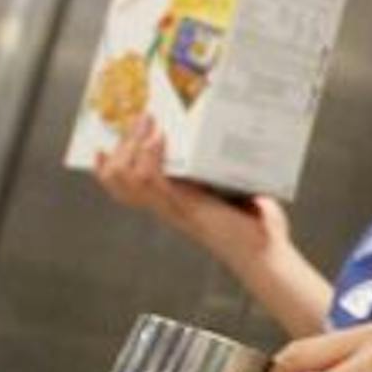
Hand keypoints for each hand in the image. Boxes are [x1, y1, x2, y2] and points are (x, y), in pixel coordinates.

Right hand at [92, 115, 292, 269]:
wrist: (267, 253)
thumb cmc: (256, 226)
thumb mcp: (234, 189)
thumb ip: (226, 170)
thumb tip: (233, 136)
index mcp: (170, 202)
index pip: (122, 187)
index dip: (106, 166)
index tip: (104, 142)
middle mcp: (164, 206)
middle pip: (116, 178)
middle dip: (122, 143)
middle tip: (142, 117)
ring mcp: (172, 207)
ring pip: (126, 177)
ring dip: (135, 143)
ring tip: (151, 121)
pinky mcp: (186, 207)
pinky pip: (152, 179)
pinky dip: (150, 155)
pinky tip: (161, 138)